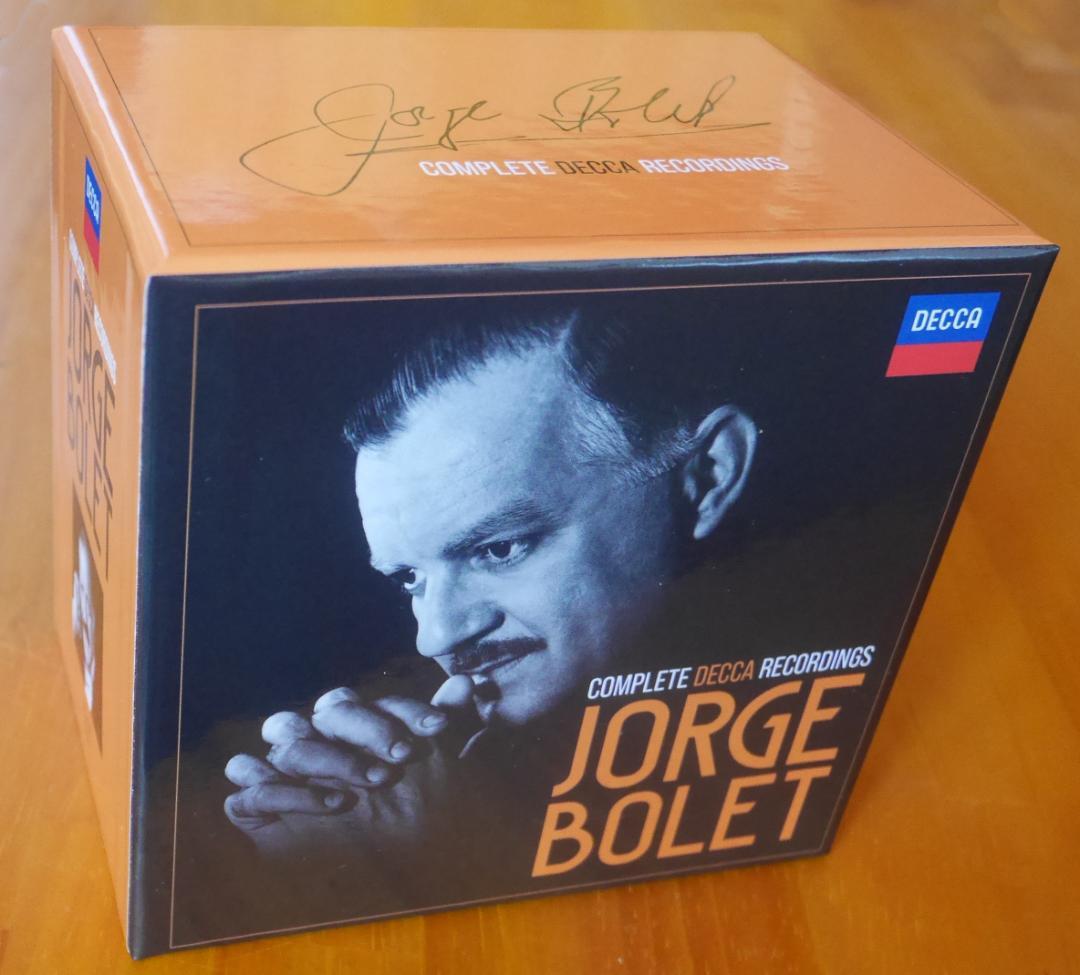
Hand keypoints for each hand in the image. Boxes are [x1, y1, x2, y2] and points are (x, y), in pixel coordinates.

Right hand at [223, 676, 483, 859]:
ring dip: (330, 759)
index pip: (372, 701)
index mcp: (354, 726)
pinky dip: (286, 793)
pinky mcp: (257, 810)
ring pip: (288, 741)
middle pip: (328, 711)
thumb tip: (465, 681)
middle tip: (401, 756)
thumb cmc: (415, 819)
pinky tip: (331, 807)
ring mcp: (285, 772)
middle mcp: (319, 740)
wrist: (391, 883)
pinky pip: (250, 790)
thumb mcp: (444, 767)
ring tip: (369, 786)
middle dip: (367, 728)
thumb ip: (452, 721)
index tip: (440, 728)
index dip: (405, 711)